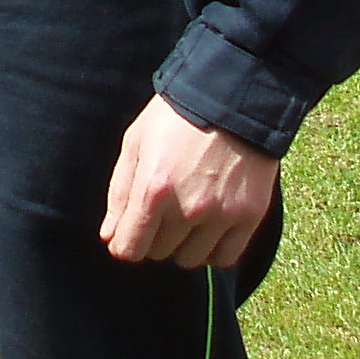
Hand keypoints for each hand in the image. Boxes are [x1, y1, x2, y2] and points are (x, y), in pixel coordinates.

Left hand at [101, 95, 278, 267]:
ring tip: (188, 214)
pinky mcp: (249, 217)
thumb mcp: (135, 144)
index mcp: (153, 190)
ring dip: (183, 244)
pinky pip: (224, 258)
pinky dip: (213, 250)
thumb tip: (110, 238)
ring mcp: (221, 215)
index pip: (129, 249)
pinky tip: (209, 228)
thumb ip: (119, 193)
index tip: (130, 233)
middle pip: (158, 253)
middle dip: (154, 236)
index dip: (125, 244)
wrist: (231, 98)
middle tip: (163, 209)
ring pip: (190, 260)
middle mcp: (188, 209)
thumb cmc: (175, 119)